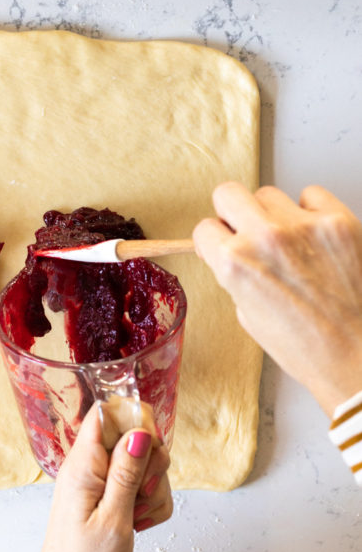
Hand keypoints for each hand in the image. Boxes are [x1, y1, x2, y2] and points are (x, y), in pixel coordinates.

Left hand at [5, 404, 171, 551]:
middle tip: (142, 496)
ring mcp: (99, 480)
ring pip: (142, 463)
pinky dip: (148, 504)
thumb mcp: (113, 519)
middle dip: (151, 464)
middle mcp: (90, 465)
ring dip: (152, 489)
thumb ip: (127, 473)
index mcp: (84, 464)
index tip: (150, 452)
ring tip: (137, 518)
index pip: (106, 412)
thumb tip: (140, 432)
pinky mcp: (109, 495)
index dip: (135, 420)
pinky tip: (139, 524)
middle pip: (133, 437)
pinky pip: (140, 486)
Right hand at [193, 182, 361, 416]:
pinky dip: (311, 211)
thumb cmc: (309, 349)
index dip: (213, 239)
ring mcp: (303, 226)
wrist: (358, 358)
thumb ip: (237, 277)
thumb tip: (236, 252)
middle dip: (232, 212)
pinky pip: (312, 195)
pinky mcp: (339, 221)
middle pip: (228, 193)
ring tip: (290, 241)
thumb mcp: (250, 317)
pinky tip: (316, 236)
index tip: (222, 242)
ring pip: (270, 194)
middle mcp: (265, 238)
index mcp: (235, 265)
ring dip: (274, 214)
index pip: (204, 228)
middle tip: (246, 228)